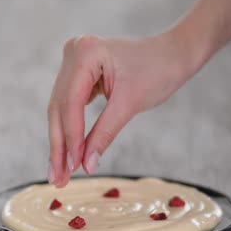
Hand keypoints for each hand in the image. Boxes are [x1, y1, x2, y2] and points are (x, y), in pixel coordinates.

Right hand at [47, 33, 201, 186]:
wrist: (173, 55)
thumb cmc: (158, 72)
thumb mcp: (129, 105)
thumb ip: (104, 134)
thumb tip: (85, 166)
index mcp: (85, 52)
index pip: (71, 103)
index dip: (71, 138)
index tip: (73, 167)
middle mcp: (74, 51)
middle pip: (60, 108)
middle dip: (60, 146)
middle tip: (58, 178)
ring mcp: (74, 60)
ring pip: (60, 110)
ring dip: (61, 142)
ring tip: (59, 174)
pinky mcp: (78, 71)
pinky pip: (69, 105)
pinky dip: (71, 129)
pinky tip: (67, 154)